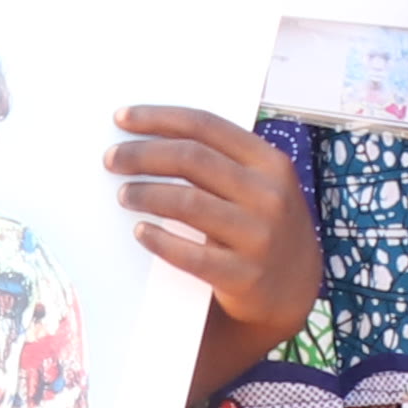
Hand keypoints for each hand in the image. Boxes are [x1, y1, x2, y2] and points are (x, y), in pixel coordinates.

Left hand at [121, 105, 322, 375]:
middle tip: (111, 159)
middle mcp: (269, 195)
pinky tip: (141, 232)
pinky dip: (160, 240)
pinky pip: (190, 255)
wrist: (295, 289)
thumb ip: (223, 162)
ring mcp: (259, 236)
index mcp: (270, 162)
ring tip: (124, 195)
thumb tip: (151, 138)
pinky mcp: (244, 276)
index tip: (122, 118)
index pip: (206, 126)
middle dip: (143, 154)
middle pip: (192, 159)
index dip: (160, 118)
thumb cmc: (263, 225)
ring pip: (187, 202)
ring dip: (146, 194)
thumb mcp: (261, 185)